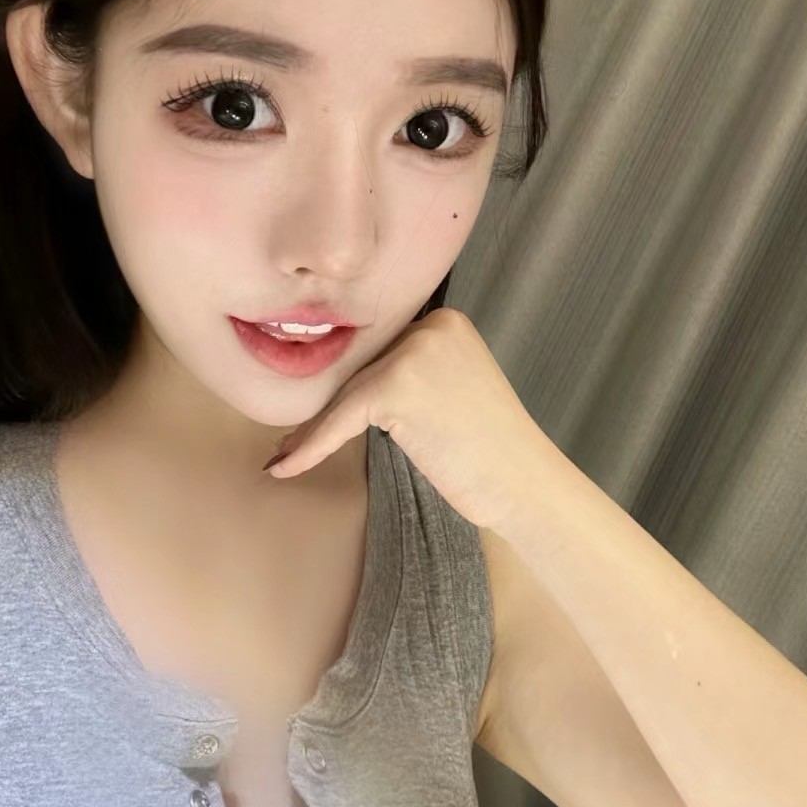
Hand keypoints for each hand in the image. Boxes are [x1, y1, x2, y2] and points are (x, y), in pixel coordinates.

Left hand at [264, 306, 553, 536]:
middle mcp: (431, 327)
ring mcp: (414, 355)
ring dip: (313, 430)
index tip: (314, 413)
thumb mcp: (452, 393)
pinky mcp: (397, 387)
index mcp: (446, 322)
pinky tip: (284, 468)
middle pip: (360, 368)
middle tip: (292, 440)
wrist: (523, 485)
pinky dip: (311, 447)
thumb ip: (412, 376)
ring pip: (347, 394)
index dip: (347, 385)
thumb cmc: (490, 452)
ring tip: (288, 456)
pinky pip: (340, 419)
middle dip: (327, 407)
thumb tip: (344, 389)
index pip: (379, 351)